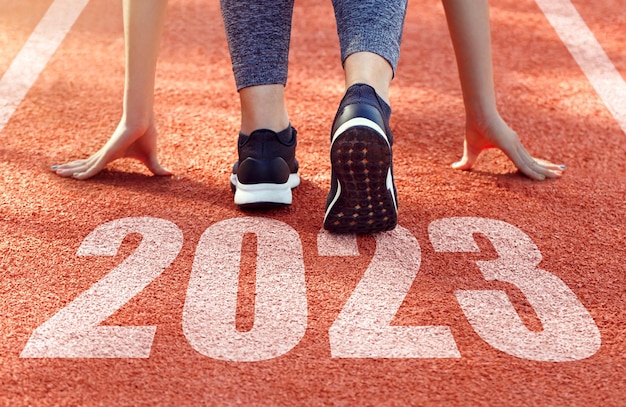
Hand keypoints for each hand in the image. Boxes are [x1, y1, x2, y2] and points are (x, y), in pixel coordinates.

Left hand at [52, 121, 170, 179]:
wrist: (144, 121)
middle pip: (84, 163)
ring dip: (70, 169)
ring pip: (85, 165)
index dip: (83, 168)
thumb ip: (156, 168)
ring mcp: (106, 153)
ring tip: (55, 171)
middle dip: (70, 167)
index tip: (73, 172)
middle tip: (56, 171)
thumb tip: (170, 174)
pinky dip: (86, 173)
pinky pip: (95, 166)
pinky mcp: (109, 153)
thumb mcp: (151, 158)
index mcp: (112, 154)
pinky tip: (76, 177)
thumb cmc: (147, 135)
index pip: (94, 164)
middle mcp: (105, 154)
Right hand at [452, 115, 564, 179]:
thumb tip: (454, 168)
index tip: (545, 171)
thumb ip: (467, 161)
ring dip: (546, 171)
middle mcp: (516, 145)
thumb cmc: (474, 128)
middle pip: (533, 160)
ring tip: (560, 176)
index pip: (525, 159)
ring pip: (532, 163)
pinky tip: (542, 178)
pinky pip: (523, 163)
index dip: (535, 166)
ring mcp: (515, 145)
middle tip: (560, 174)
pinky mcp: (510, 146)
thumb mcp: (471, 150)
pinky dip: (532, 172)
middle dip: (547, 168)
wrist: (477, 114)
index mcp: (509, 145)